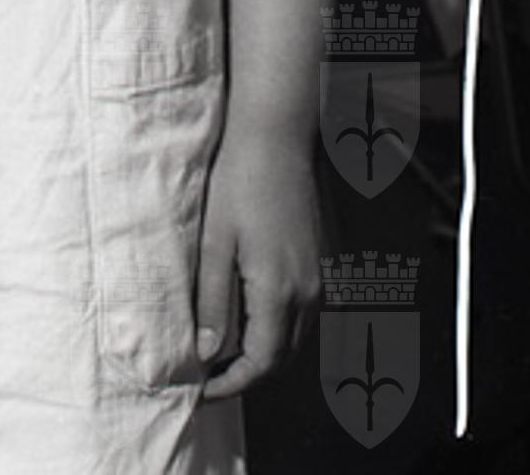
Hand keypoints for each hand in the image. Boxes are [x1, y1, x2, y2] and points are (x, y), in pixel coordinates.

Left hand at [194, 130, 320, 399]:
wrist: (278, 137)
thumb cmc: (239, 181)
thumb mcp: (215, 241)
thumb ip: (212, 301)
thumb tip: (207, 352)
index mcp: (280, 291)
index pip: (262, 363)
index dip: (232, 385)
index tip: (204, 392)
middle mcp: (311, 292)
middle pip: (283, 358)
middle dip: (248, 375)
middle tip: (210, 377)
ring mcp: (323, 278)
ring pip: (297, 338)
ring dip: (266, 352)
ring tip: (227, 352)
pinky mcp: (326, 262)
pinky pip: (306, 313)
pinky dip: (281, 328)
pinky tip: (254, 316)